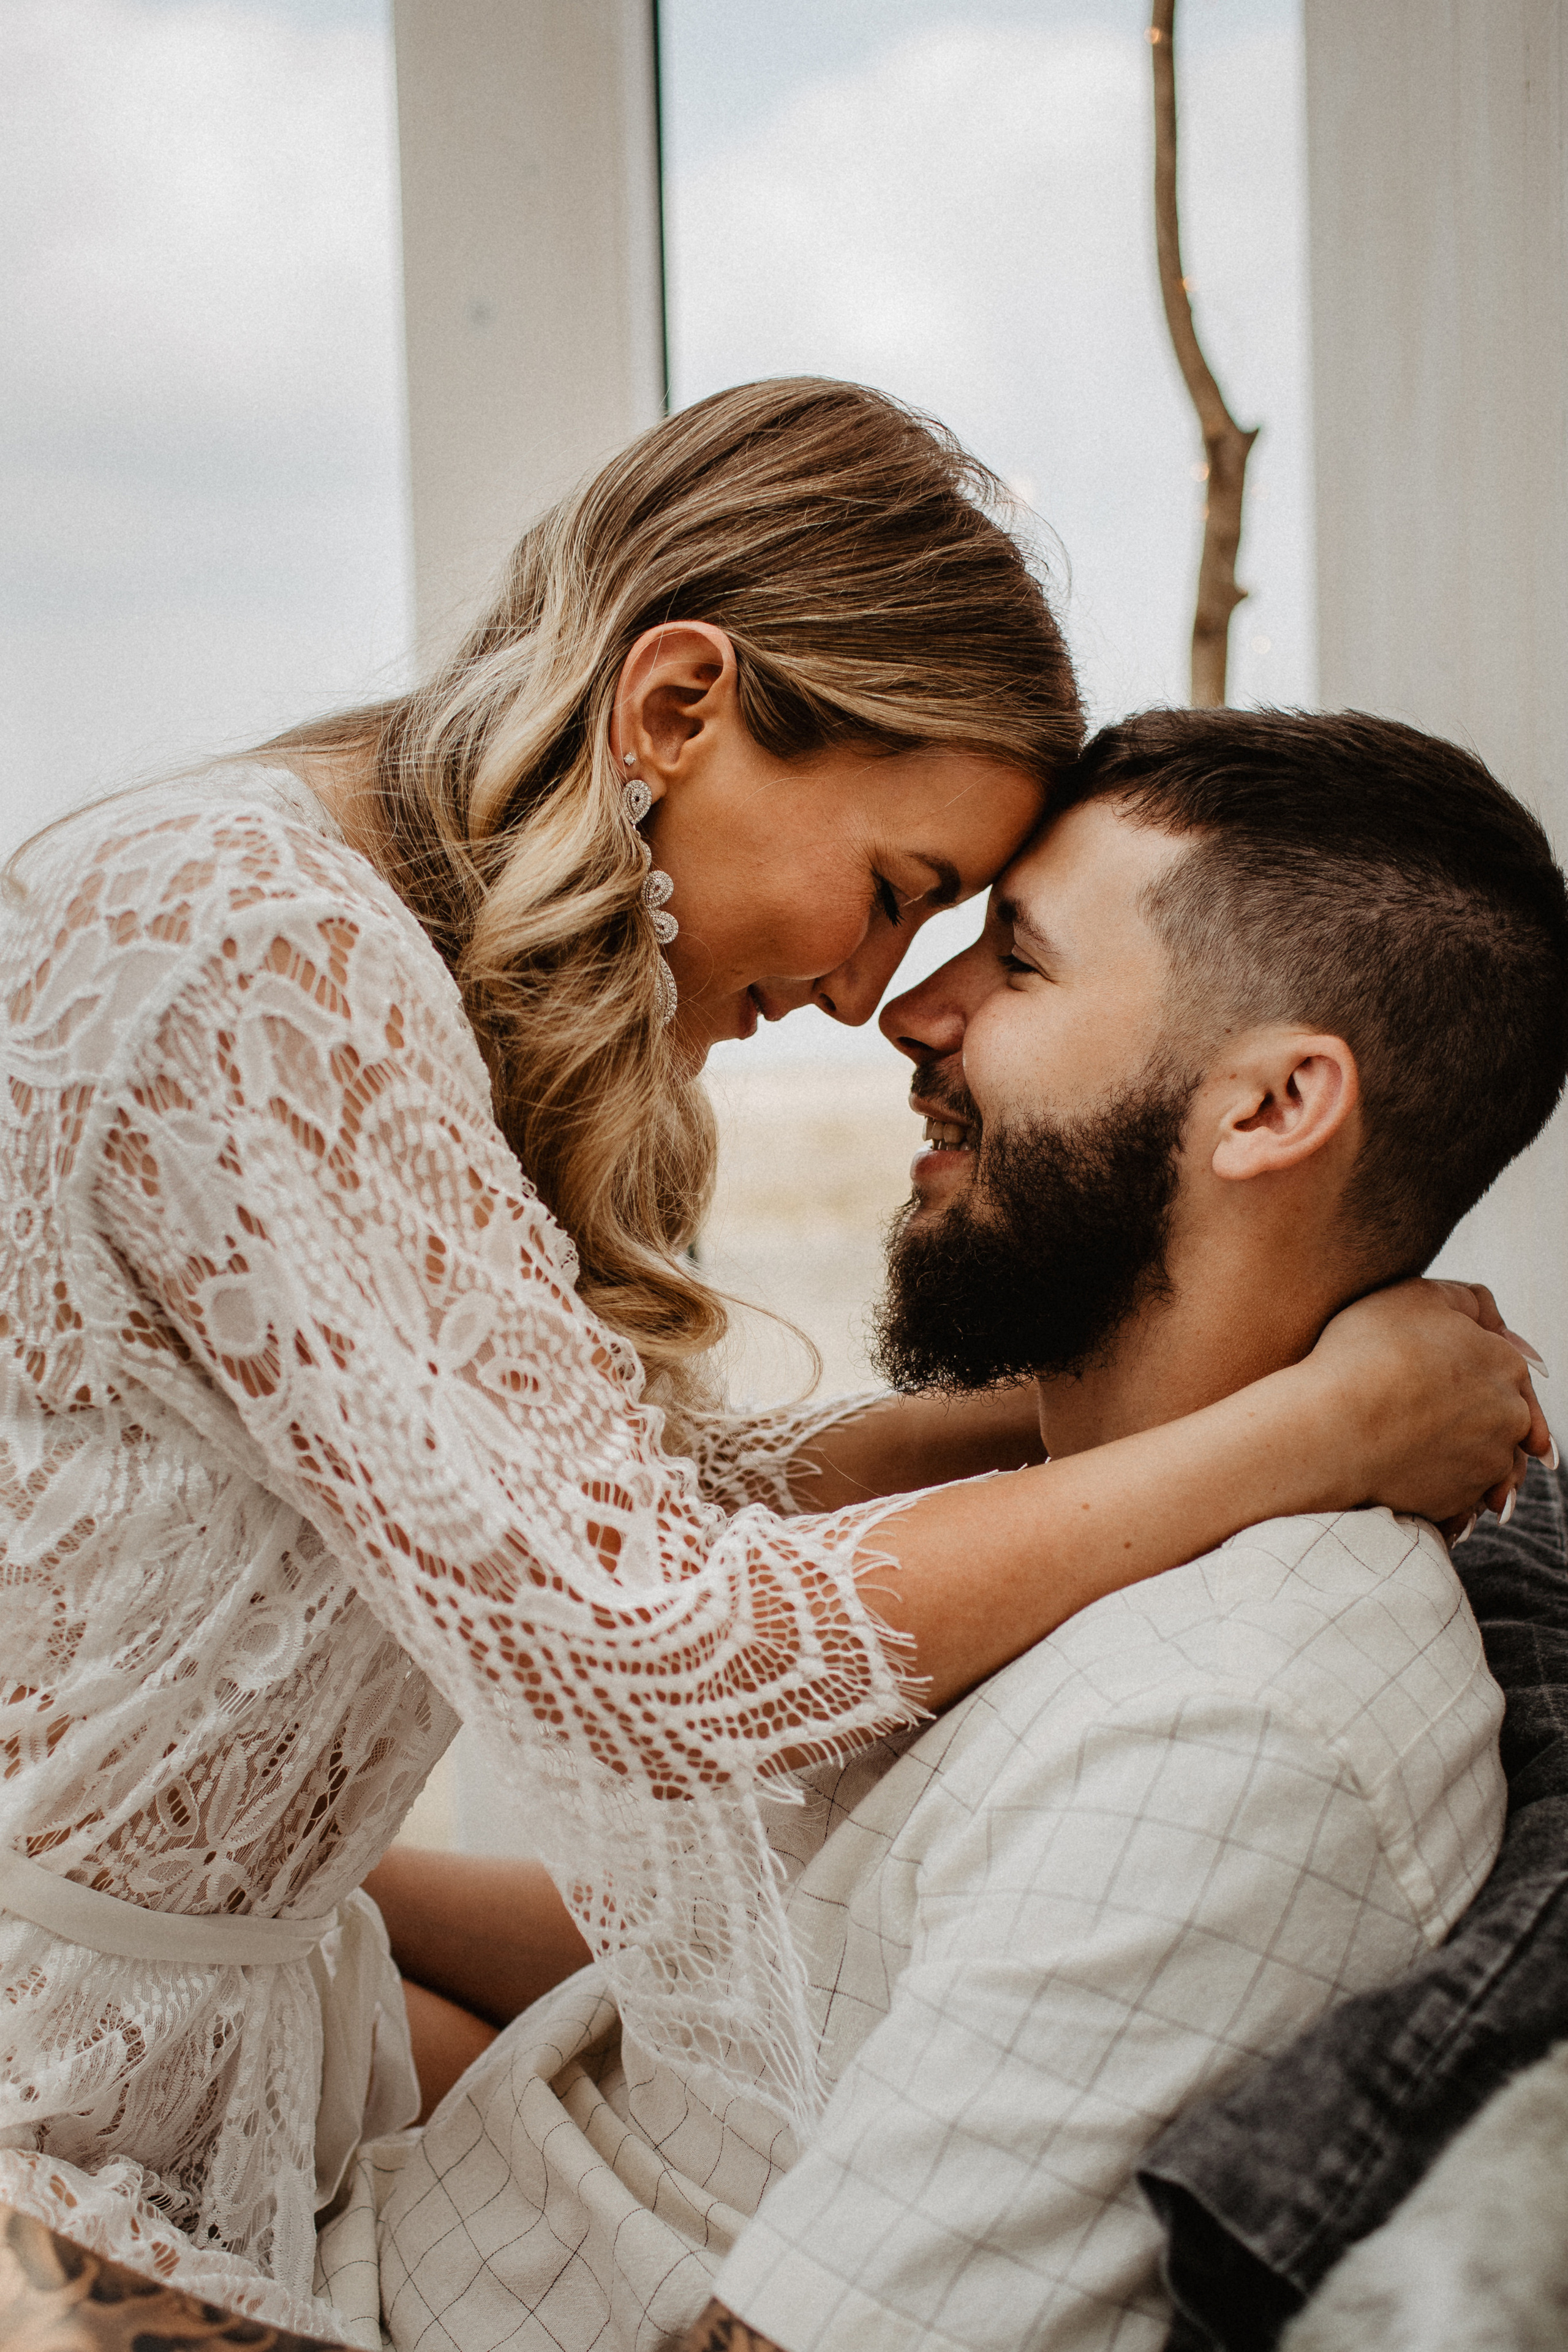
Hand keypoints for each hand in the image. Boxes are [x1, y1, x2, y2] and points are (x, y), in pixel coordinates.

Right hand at [1304, 1277, 1550, 1529]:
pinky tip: (1410, 1469)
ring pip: (1490, 1459)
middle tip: (1430, 1406)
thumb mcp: (1415, 1296)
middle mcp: (1509, 1417)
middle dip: (1478, 1411)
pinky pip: (1462, 1496)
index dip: (1474, 1364)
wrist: (1330, 1430)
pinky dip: (1445, 1485)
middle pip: (1507, 1415)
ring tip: (1417, 1442)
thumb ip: (1463, 1301)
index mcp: (1506, 1363)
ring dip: (1467, 1452)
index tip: (1441, 1370)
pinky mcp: (1459, 1502)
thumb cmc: (1364, 1356)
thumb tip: (1488, 1320)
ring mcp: (1487, 1464)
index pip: (1508, 1363)